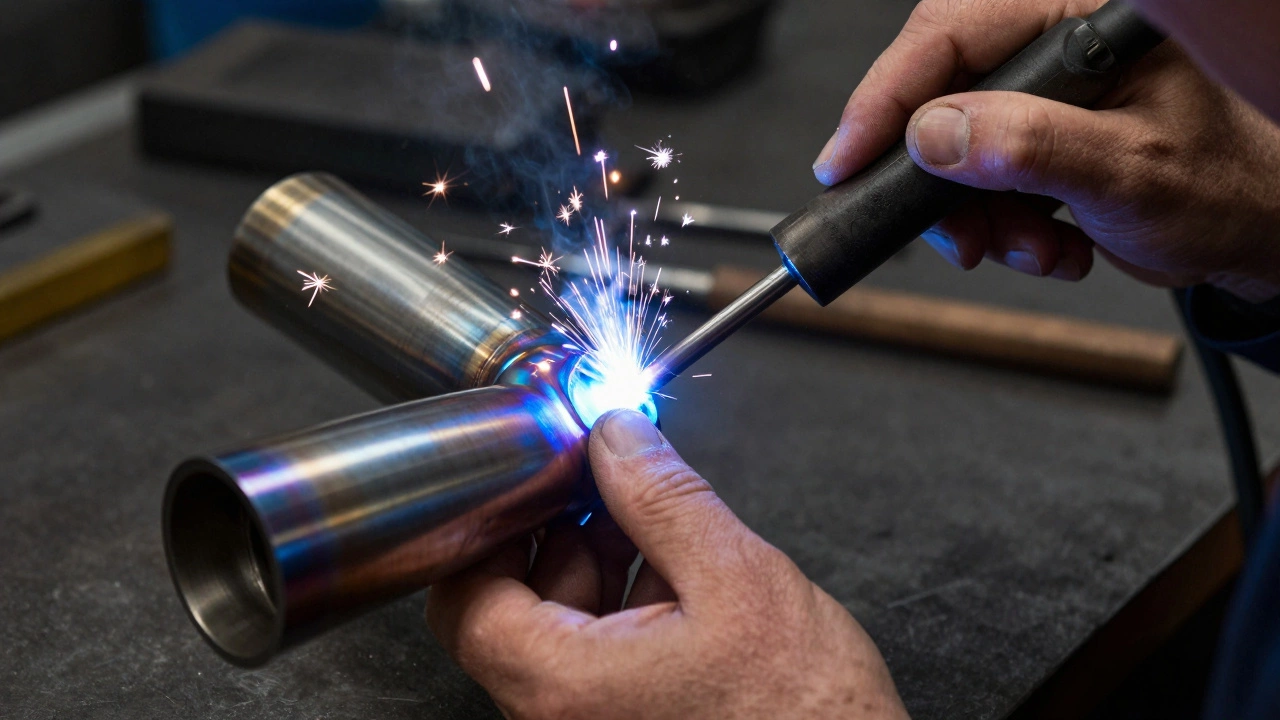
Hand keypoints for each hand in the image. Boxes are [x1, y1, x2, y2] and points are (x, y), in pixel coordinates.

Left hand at [427, 409, 908, 719]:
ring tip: (653, 518)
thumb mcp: (737, 579)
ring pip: (558, 627)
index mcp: (565, 685)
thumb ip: (663, 499)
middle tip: (605, 476)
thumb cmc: (805, 717)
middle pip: (512, 605)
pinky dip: (625, 601)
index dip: (490, 526)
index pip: (467, 598)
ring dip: (596, 560)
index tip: (531, 478)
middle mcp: (562, 717)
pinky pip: (599, 655)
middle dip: (557, 530)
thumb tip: (618, 437)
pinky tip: (673, 569)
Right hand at [812, 0, 1279, 301]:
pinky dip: (996, 222)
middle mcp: (1057, 39)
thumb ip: (1034, 147)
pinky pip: (974, 172)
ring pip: (950, 143)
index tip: (846, 158)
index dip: (887, 97)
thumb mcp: (1129, 171)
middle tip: (956, 232)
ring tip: (1031, 246)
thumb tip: (937, 134)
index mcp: (1086, 12)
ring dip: (975, 214)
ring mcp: (1042, 87)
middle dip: (939, 178)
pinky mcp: (1032, 129)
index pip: (952, 31)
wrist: (1251, 231)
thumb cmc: (1224, 188)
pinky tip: (1048, 241)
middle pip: (940, 89)